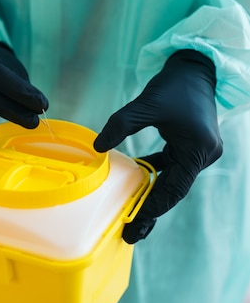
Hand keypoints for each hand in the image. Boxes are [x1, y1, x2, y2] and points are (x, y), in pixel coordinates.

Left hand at [94, 50, 222, 243]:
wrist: (195, 69)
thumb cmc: (173, 85)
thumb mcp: (145, 104)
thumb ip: (121, 125)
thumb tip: (98, 147)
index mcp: (198, 150)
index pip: (175, 187)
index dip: (155, 206)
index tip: (136, 221)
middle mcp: (203, 155)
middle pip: (175, 190)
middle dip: (153, 210)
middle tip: (131, 233)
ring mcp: (199, 152)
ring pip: (174, 181)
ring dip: (154, 195)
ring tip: (133, 218)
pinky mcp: (191, 147)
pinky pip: (172, 168)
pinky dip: (157, 175)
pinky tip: (139, 183)